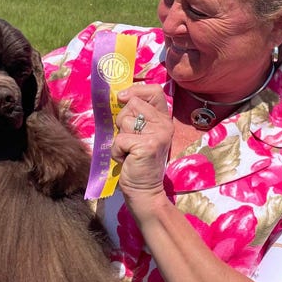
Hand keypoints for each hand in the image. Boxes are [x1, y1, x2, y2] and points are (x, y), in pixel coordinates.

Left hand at [112, 84, 173, 214]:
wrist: (143, 190)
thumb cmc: (136, 161)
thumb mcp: (138, 134)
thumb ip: (134, 116)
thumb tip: (118, 96)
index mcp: (163, 119)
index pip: (154, 91)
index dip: (135, 91)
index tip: (122, 98)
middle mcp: (164, 124)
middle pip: (133, 104)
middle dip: (122, 121)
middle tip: (129, 140)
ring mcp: (158, 134)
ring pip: (124, 121)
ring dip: (119, 138)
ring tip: (129, 151)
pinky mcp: (148, 145)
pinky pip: (120, 139)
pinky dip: (117, 151)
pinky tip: (126, 159)